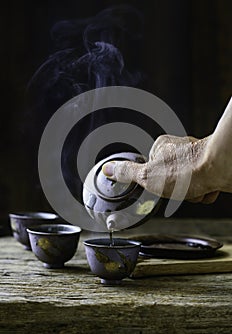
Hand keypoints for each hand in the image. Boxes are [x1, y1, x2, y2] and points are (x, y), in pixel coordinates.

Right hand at [102, 134, 219, 203]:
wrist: (220, 168)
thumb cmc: (186, 171)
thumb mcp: (147, 176)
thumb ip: (126, 173)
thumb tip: (107, 169)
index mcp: (162, 146)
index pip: (153, 171)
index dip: (158, 183)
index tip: (163, 184)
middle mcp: (181, 148)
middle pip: (172, 180)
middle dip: (178, 191)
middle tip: (181, 187)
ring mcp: (197, 157)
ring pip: (189, 185)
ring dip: (193, 193)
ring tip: (197, 187)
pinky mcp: (212, 165)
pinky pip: (204, 185)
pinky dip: (206, 191)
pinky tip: (208, 187)